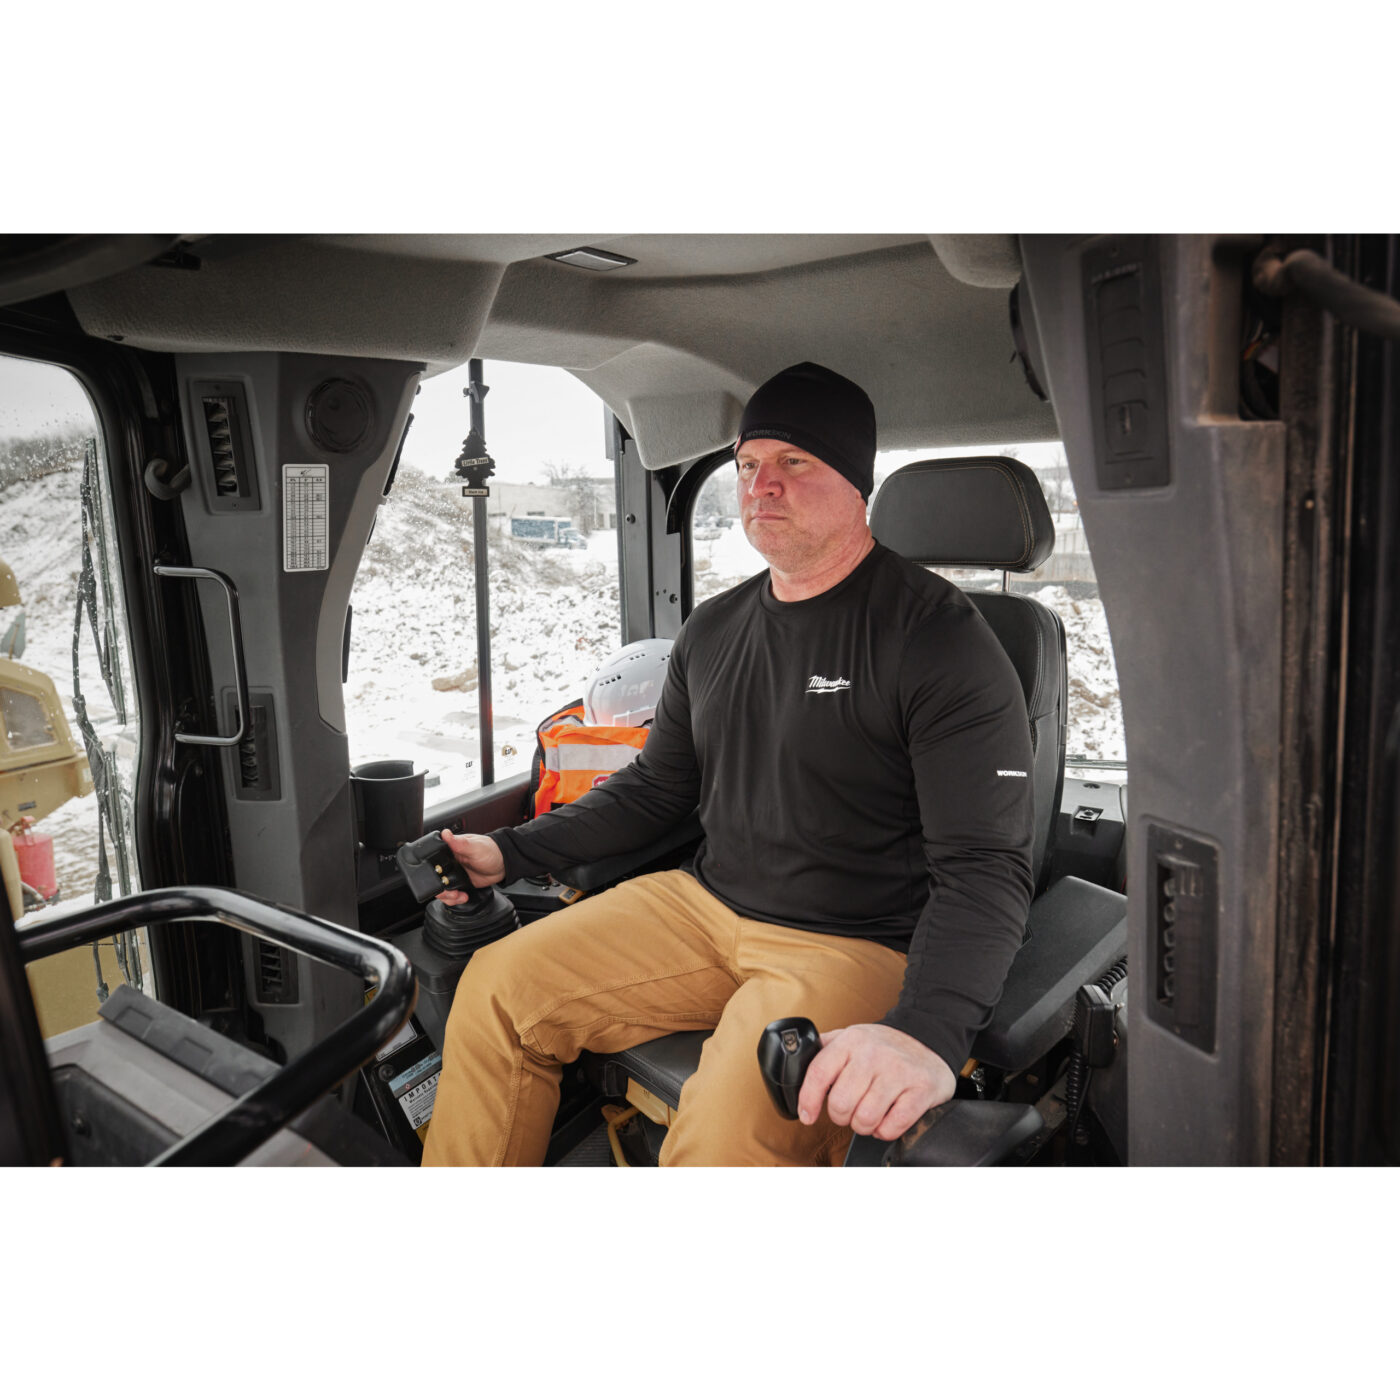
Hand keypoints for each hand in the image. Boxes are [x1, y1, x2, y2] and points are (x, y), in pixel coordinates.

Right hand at [434, 829, 504, 904]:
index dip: (431, 872)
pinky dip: (454, 899)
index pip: (432, 862)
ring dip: (447, 896)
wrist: (503, 864)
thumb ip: (460, 843)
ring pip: (441, 889)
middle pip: (434, 878)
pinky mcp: (460, 884)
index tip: (439, 878)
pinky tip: (463, 896)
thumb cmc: (491, 851)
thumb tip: (445, 834)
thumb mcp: (475, 846)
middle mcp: (449, 864)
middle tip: (451, 891)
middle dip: (440, 889)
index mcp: (449, 851)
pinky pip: (452, 894)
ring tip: (458, 895)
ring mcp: (454, 875)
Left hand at [797, 1023, 956, 1140]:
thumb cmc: (884, 1046)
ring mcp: (898, 1072)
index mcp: (851, 1040)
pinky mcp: (920, 1091)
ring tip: (868, 1114)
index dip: (808, 1100)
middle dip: (841, 1116)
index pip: (818, 1074)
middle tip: (849, 1110)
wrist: (930, 1040)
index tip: (807, 1116)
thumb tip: (794, 1064)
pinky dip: (885, 1131)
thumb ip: (824, 1049)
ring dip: (863, 1126)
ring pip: (865, 1119)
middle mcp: (874, 1054)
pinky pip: (891, 1127)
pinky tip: (887, 1118)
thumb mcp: (851, 1037)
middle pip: (840, 1104)